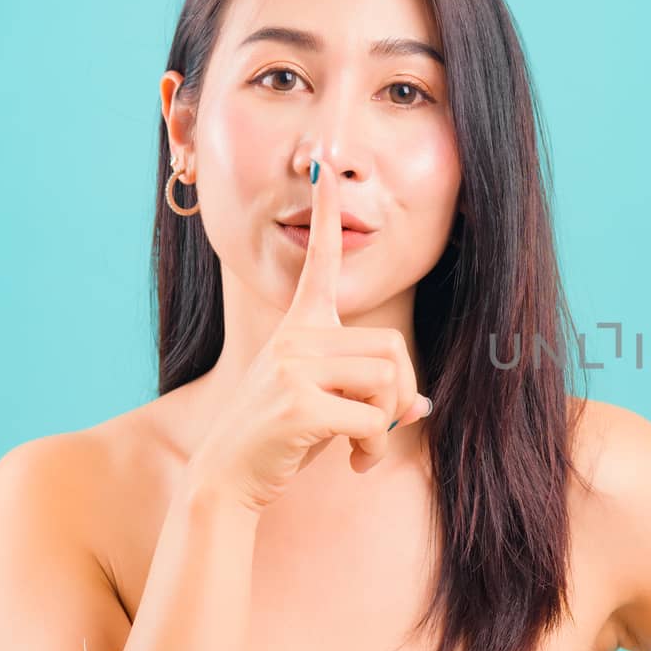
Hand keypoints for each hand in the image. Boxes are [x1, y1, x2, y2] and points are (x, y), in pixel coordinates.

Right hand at [181, 160, 430, 513]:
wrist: (227, 480)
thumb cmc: (281, 442)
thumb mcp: (330, 407)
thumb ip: (371, 394)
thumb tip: (422, 405)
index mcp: (300, 328)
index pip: (322, 264)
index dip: (326, 217)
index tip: (324, 170)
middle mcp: (294, 337)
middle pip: (393, 348)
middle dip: (400, 396)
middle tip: (380, 429)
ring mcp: (291, 367)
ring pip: (388, 383)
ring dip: (388, 426)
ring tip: (361, 450)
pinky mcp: (297, 404)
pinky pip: (373, 419)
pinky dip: (375, 447)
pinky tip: (354, 462)